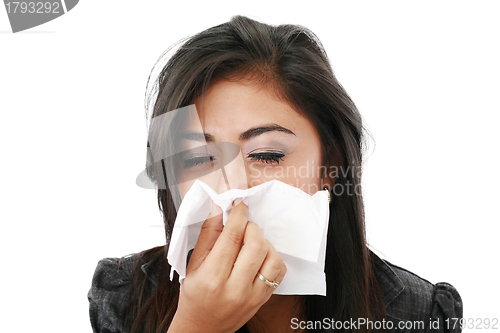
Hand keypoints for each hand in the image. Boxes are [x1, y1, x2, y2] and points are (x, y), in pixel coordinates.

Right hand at [168, 200, 286, 332]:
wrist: (202, 328)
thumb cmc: (194, 295)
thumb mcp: (193, 264)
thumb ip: (207, 235)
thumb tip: (219, 209)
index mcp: (212, 277)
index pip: (231, 238)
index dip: (238, 215)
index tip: (240, 204)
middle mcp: (234, 288)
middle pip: (255, 245)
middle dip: (251, 227)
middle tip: (243, 226)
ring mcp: (252, 296)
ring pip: (272, 258)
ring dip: (264, 243)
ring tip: (251, 242)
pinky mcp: (263, 300)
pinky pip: (279, 272)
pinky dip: (273, 258)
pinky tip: (260, 256)